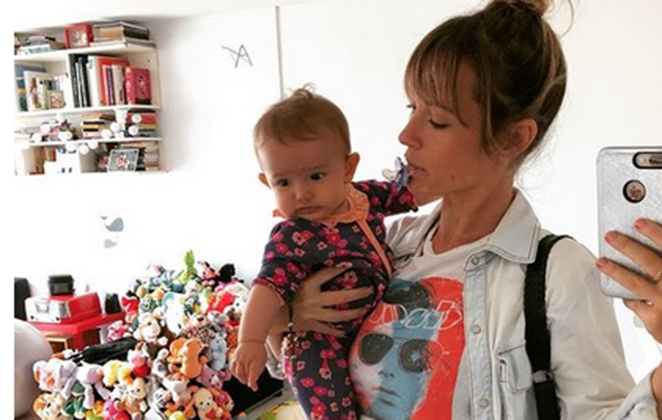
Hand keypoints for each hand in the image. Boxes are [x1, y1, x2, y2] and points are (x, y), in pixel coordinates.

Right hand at [230, 341, 266, 390]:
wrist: (251, 340)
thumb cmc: (258, 352)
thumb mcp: (263, 361)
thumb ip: (258, 372)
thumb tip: (253, 383)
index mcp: (256, 359)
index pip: (253, 372)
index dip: (252, 381)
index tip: (253, 387)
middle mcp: (246, 358)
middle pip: (244, 374)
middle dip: (247, 381)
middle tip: (250, 383)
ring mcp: (238, 358)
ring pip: (237, 372)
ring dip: (241, 379)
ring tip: (245, 380)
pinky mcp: (233, 358)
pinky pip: (232, 369)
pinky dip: (235, 374)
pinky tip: (239, 375)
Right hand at [271, 266, 373, 336]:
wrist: (269, 316)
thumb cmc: (279, 295)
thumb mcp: (290, 279)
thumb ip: (302, 271)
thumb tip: (315, 259)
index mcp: (307, 285)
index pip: (326, 274)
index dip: (339, 268)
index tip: (351, 264)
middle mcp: (312, 300)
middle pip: (340, 297)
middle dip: (356, 294)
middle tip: (368, 291)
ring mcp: (313, 314)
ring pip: (338, 315)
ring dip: (352, 313)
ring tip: (363, 310)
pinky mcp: (311, 325)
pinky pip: (327, 329)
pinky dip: (337, 331)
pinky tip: (346, 331)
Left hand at [596, 219, 661, 341]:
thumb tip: (652, 241)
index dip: (655, 233)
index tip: (638, 222)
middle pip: (648, 261)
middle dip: (627, 246)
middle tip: (611, 235)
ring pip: (634, 283)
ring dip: (615, 270)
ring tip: (601, 261)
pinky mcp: (654, 321)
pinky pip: (634, 303)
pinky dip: (628, 296)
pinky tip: (623, 292)